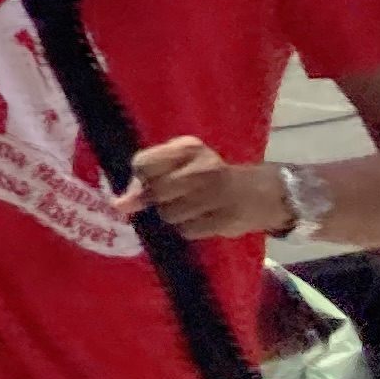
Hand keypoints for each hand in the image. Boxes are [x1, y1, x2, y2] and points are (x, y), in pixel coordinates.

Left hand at [120, 135, 284, 236]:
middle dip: (159, 199)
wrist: (261, 193)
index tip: (153, 181)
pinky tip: (203, 218)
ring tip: (193, 207)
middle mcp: (201, 168)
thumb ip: (147, 178)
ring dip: (175, 215)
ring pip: (168, 214)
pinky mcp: (225, 219)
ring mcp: (215, 195)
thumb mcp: (181, 164)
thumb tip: (118, 205)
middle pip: (154, 192)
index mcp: (188, 148)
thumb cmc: (209, 175)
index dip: (142, 178)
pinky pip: (186, 230)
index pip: (142, 164)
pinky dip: (189, 228)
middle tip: (176, 196)